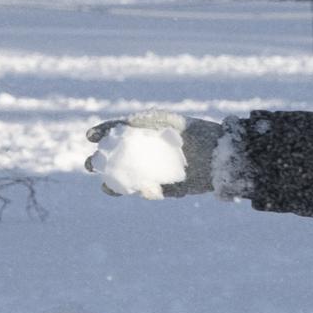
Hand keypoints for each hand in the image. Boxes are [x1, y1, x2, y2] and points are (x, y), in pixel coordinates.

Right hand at [84, 112, 228, 198]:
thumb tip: (124, 125)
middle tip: (91, 165)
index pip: (118, 133)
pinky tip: (143, 190)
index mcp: (146, 136)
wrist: (222, 155)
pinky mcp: (172, 189)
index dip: (103, 133)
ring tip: (106, 187)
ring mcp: (159, 173)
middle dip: (101, 162)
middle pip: (119, 159)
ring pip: (131, 180)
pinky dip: (147, 192)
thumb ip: (146, 120)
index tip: (90, 136)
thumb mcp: (167, 120)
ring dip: (116, 185)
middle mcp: (150, 155)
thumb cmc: (195, 133)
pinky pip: (154, 192)